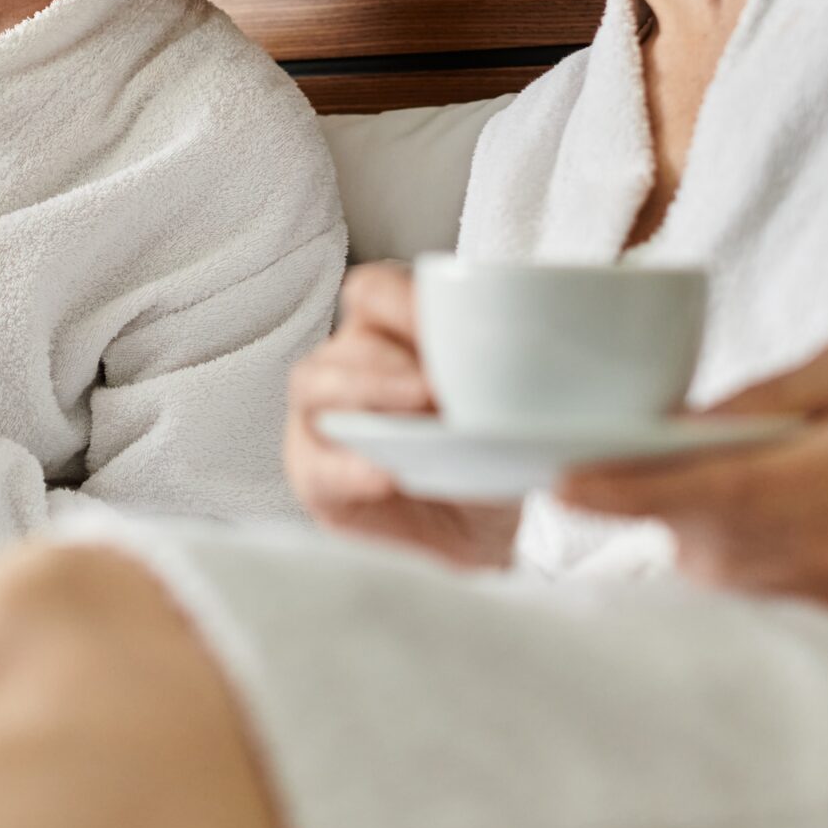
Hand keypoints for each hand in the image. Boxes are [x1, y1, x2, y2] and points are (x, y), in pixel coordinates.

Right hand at [283, 264, 520, 567]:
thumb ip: (502, 396)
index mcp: (392, 336)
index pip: (377, 292)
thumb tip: (514, 391)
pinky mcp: (313, 472)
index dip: (402, 301)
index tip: (446, 327)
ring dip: (368, 395)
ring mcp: (323, 417)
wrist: (476, 534)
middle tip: (439, 387)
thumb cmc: (486, 460)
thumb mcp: (506, 419)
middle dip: (393, 362)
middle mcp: (349, 366)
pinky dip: (351, 468)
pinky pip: (317, 462)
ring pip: (316, 383)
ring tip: (418, 417)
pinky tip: (387, 475)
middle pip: (349, 341)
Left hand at [556, 336, 827, 617]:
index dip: (633, 490)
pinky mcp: (756, 620)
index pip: (708, 493)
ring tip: (732, 478)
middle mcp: (787, 556)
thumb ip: (772, 391)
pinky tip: (728, 513)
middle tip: (612, 447)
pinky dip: (693, 533)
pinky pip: (699, 562)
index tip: (565, 483)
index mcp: (823, 490)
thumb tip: (685, 421)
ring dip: (670, 504)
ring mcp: (769, 600)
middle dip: (634, 482)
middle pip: (675, 519)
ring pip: (681, 539)